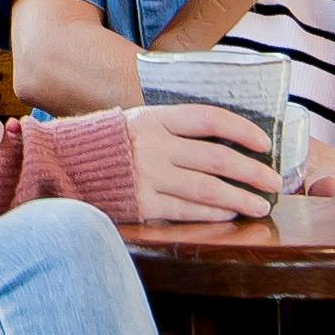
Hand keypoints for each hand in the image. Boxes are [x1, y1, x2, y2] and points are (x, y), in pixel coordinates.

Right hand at [114, 102, 281, 228]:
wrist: (59, 165)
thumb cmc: (104, 145)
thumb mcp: (136, 123)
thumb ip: (170, 129)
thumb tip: (218, 139)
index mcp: (155, 119)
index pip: (209, 118)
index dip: (242, 129)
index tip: (265, 142)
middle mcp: (154, 146)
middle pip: (217, 157)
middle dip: (253, 171)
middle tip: (275, 181)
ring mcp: (148, 177)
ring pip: (208, 189)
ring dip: (240, 198)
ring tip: (261, 206)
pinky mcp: (142, 204)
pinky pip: (186, 211)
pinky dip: (212, 214)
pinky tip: (229, 215)